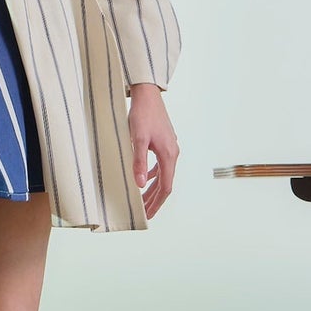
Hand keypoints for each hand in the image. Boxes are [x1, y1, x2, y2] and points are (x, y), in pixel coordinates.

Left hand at [127, 83, 177, 217]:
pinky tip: (144, 178)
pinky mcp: (164, 142)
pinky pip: (161, 165)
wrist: (148, 95)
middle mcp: (173, 153)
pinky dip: (153, 175)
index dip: (156, 203)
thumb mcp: (137, 139)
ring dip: (152, 188)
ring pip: (163, 175)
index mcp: (169, 156)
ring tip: (142, 200)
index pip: (166, 187)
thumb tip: (139, 185)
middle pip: (165, 183)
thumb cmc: (142, 115)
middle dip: (154, 199)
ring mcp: (170, 148)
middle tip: (143, 212)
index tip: (148, 215)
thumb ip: (139, 162)